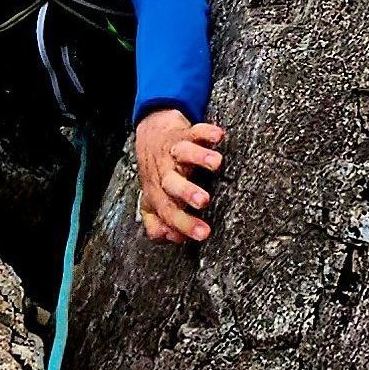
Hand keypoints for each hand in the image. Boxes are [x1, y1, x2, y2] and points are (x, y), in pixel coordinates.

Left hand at [134, 109, 224, 243]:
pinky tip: (218, 136)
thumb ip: (158, 222)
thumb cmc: (157, 173)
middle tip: (203, 201)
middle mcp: (163, 172)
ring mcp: (172, 152)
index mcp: (157, 192)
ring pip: (182, 154)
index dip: (184, 224)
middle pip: (171, 184)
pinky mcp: (183, 133)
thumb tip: (173, 238)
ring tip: (216, 163)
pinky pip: (194, 131)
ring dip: (198, 158)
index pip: (168, 211)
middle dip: (187, 193)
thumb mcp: (153, 200)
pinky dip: (206, 132)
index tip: (205, 234)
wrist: (150, 135)